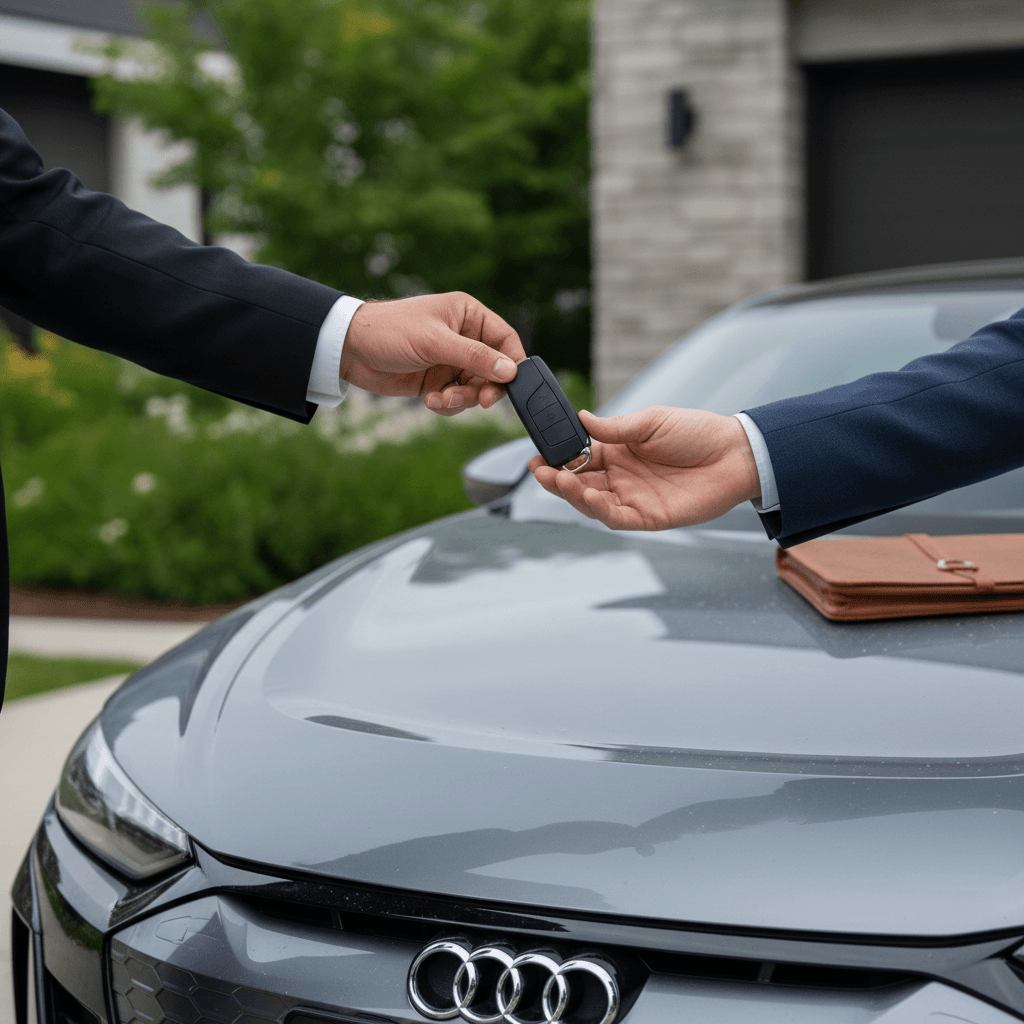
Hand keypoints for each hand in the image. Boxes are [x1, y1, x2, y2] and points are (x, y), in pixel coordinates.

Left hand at [340, 292, 525, 414]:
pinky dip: (447, 405)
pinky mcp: (437, 381)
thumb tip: (511, 371)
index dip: (513, 362)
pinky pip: (456, 399)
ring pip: (475, 388)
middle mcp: (463, 337)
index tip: (513, 384)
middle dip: (485, 388)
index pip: (505, 339)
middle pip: (494, 370)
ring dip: (462, 400)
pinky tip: (430, 401)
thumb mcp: (435, 342)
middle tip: (479, 401)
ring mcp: (450, 361)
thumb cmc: (389, 330)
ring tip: (441, 400)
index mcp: (468, 316)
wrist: (349, 349)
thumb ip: (475, 357)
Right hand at [529, 407, 760, 529]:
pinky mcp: (649, 517)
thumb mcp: (651, 422)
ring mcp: (634, 499)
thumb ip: (615, 428)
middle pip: (580, 483)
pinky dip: (599, 509)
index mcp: (619, 453)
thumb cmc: (697, 433)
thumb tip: (582, 419)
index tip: (538, 454)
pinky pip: (617, 518)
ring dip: (571, 494)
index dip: (558, 458)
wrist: (736, 454)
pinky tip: (586, 496)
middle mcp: (622, 478)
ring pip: (593, 503)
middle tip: (538, 471)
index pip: (580, 458)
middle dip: (556, 478)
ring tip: (556, 480)